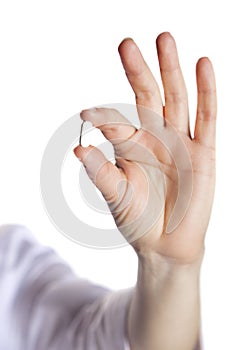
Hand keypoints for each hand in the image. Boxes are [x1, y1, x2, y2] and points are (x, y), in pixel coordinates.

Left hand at [74, 32, 216, 264]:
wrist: (166, 244)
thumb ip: (102, 174)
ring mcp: (181, 142)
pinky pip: (206, 118)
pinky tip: (202, 65)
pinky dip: (206, 92)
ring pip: (177, 99)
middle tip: (126, 44)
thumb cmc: (139, 221)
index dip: (104, 118)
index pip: (117, 123)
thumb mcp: (117, 197)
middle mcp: (155, 138)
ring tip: (164, 40)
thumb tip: (81, 149)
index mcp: (131, 146)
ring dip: (171, 70)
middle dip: (138, 71)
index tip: (88, 116)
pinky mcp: (204, 152)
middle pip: (148, 97)